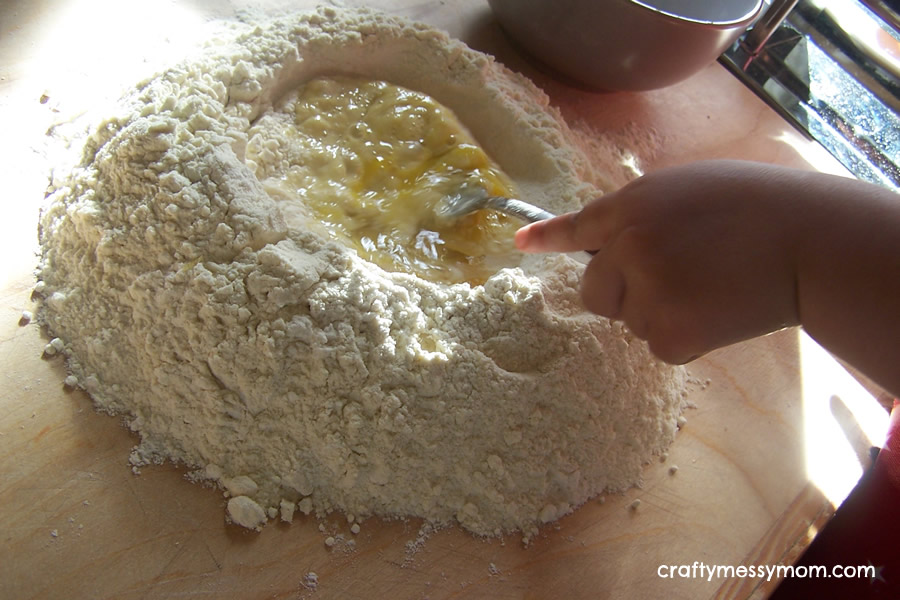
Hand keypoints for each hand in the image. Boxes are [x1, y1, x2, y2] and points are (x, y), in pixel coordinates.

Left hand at [515, 160, 802, 363]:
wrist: (808, 242)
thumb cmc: (755, 207)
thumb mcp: (686, 189)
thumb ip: (640, 213)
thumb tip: (608, 241)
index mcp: (633, 206)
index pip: (578, 227)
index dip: (548, 239)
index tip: (520, 245)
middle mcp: (629, 247)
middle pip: (594, 292)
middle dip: (619, 292)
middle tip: (671, 279)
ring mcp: (648, 290)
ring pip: (630, 321)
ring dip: (659, 313)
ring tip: (709, 285)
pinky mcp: (671, 331)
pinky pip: (658, 344)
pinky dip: (683, 336)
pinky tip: (717, 310)